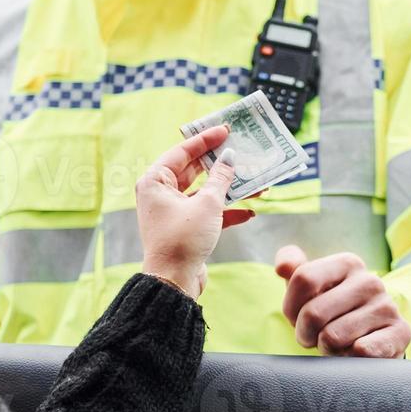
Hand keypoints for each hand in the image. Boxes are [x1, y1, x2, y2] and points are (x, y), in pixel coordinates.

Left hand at [137, 125, 253, 299]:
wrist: (174, 282)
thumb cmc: (183, 239)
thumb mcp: (207, 204)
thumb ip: (221, 178)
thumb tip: (230, 158)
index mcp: (155, 181)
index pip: (182, 151)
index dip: (206, 140)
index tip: (226, 129)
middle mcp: (160, 193)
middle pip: (194, 170)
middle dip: (221, 164)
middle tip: (241, 150)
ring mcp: (173, 211)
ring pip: (204, 192)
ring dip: (229, 189)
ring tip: (255, 183)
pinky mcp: (185, 228)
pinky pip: (208, 212)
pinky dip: (227, 211)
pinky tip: (249, 211)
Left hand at [274, 246, 410, 357]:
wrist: (374, 337)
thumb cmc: (334, 312)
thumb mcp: (313, 288)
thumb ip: (293, 269)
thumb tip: (283, 266)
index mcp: (348, 263)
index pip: (303, 279)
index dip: (290, 306)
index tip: (295, 318)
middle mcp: (370, 281)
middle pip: (313, 312)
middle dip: (305, 334)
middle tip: (314, 337)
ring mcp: (387, 307)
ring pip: (332, 337)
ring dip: (326, 350)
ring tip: (336, 345)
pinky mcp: (400, 333)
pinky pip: (360, 352)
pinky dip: (349, 359)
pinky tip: (354, 353)